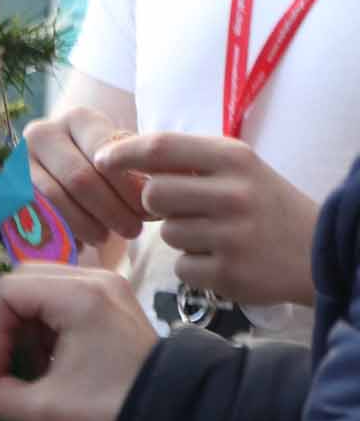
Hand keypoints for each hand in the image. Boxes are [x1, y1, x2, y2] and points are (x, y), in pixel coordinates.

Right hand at [0, 265, 157, 420]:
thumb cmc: (110, 411)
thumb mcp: (45, 410)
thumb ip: (1, 397)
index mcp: (76, 295)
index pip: (7, 293)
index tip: (1, 374)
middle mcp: (94, 277)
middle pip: (24, 279)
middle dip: (10, 323)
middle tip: (15, 361)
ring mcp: (109, 286)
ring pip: (44, 285)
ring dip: (30, 323)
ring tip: (40, 363)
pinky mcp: (117, 300)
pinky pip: (67, 295)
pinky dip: (52, 322)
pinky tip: (60, 357)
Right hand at [24, 105, 146, 247]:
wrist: (61, 175)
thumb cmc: (106, 172)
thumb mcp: (123, 160)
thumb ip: (140, 170)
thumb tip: (159, 192)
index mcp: (79, 119)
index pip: (106, 153)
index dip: (130, 187)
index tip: (150, 211)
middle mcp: (43, 132)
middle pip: (81, 178)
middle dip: (112, 209)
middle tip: (134, 231)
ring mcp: (20, 159)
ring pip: (56, 198)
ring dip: (88, 223)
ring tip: (110, 236)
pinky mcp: (8, 186)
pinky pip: (36, 212)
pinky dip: (63, 229)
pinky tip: (85, 239)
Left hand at [95, 131, 318, 306]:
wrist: (319, 252)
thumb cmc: (264, 203)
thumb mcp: (236, 168)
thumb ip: (185, 159)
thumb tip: (117, 150)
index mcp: (233, 158)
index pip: (160, 147)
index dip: (122, 152)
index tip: (101, 160)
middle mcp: (233, 193)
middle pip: (153, 194)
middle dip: (155, 204)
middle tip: (181, 209)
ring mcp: (232, 236)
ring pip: (166, 233)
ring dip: (180, 236)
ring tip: (213, 235)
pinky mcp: (230, 273)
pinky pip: (181, 267)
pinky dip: (194, 266)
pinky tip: (222, 260)